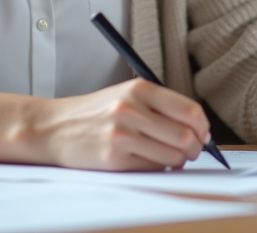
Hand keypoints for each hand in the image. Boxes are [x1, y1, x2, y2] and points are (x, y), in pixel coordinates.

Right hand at [27, 78, 210, 170]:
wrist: (54, 127)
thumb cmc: (95, 112)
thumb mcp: (126, 94)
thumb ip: (159, 105)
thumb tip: (198, 127)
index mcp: (139, 89)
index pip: (189, 110)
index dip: (203, 126)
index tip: (203, 134)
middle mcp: (131, 109)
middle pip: (185, 136)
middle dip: (195, 148)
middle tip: (191, 150)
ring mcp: (122, 135)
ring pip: (172, 156)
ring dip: (177, 161)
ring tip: (168, 156)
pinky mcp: (114, 159)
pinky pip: (152, 168)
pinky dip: (157, 167)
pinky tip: (147, 160)